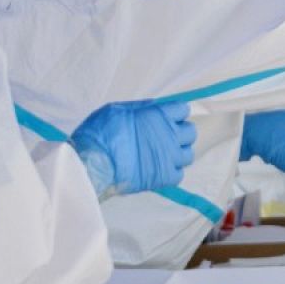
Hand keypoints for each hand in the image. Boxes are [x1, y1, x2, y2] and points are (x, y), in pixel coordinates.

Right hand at [71, 99, 195, 195]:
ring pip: (188, 154)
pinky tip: (159, 169)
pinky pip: (179, 175)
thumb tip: (154, 105)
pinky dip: (172, 172)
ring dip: (178, 153)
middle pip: (190, 132)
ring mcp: (169, 157)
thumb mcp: (117, 109)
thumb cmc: (101, 133)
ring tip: (162, 155)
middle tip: (165, 137)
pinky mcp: (165, 177)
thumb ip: (140, 107)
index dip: (175, 113)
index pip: (183, 109)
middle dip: (180, 133)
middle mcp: (169, 135)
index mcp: (159, 115)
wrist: (93, 164)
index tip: (167, 118)